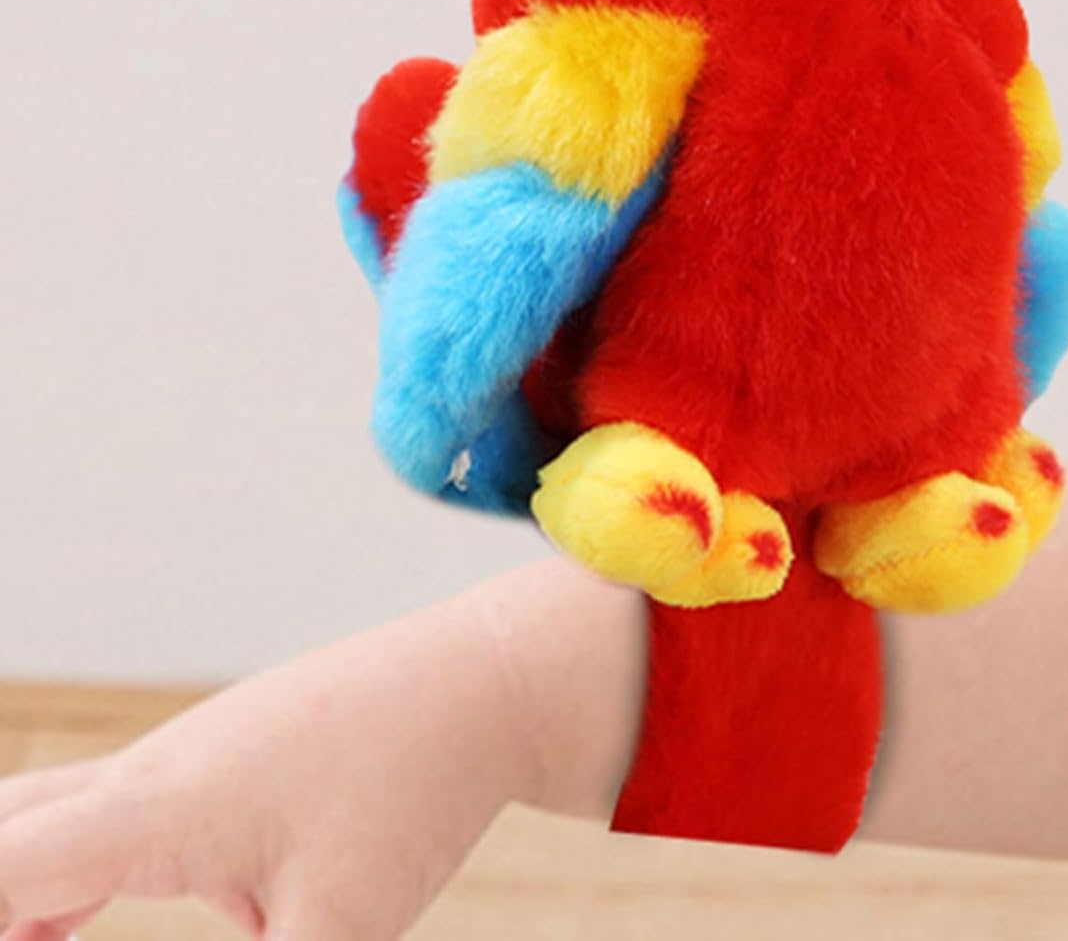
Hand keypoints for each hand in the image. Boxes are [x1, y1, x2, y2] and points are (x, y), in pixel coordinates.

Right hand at [0, 584, 536, 939]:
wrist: (488, 682)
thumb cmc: (419, 789)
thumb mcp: (340, 929)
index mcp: (160, 811)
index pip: (3, 872)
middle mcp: (156, 770)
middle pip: (8, 828)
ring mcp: (190, 752)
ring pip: (52, 813)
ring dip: (17, 888)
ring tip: (31, 934)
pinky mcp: (228, 754)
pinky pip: (113, 808)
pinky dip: (67, 871)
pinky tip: (59, 922)